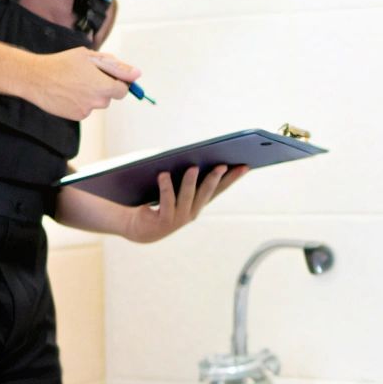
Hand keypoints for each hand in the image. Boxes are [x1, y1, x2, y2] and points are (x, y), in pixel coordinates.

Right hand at [24, 48, 138, 120]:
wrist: (36, 78)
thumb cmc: (63, 63)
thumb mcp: (90, 57)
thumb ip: (116, 67)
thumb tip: (136, 74)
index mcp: (104, 86)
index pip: (124, 90)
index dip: (118, 82)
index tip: (110, 76)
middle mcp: (97, 101)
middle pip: (110, 97)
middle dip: (103, 87)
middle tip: (86, 75)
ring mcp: (87, 110)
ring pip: (97, 103)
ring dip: (91, 94)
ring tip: (74, 82)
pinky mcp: (77, 116)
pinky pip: (86, 109)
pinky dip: (80, 101)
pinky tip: (68, 91)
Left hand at [123, 165, 247, 243]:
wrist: (136, 226)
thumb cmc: (155, 200)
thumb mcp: (173, 184)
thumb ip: (183, 172)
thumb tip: (191, 157)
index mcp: (198, 202)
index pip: (220, 188)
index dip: (233, 178)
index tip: (246, 165)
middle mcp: (192, 211)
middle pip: (207, 192)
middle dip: (215, 178)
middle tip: (222, 164)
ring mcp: (179, 218)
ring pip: (188, 197)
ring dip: (191, 182)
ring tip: (193, 167)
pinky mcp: (163, 222)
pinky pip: (166, 202)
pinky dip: (166, 187)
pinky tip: (163, 174)